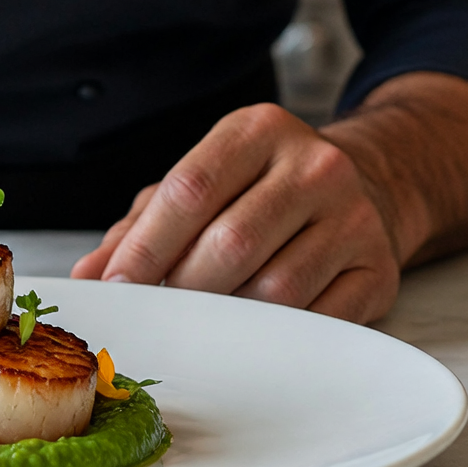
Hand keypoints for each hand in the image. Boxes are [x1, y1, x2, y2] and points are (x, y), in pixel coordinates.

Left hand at [70, 103, 411, 322]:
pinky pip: (317, 319)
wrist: (369, 186)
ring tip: (210, 319)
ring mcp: (354, 217)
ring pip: (274, 288)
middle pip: (230, 243)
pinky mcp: (378, 269)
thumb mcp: (202, 185)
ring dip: (229, 316)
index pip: (191, 189)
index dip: (146, 246)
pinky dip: (277, 335)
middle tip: (162, 313)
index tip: (118, 286)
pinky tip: (258, 330)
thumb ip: (141, 226)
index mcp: (258, 131)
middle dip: (183, 289)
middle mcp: (314, 165)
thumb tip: (89, 276)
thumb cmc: (262, 191)